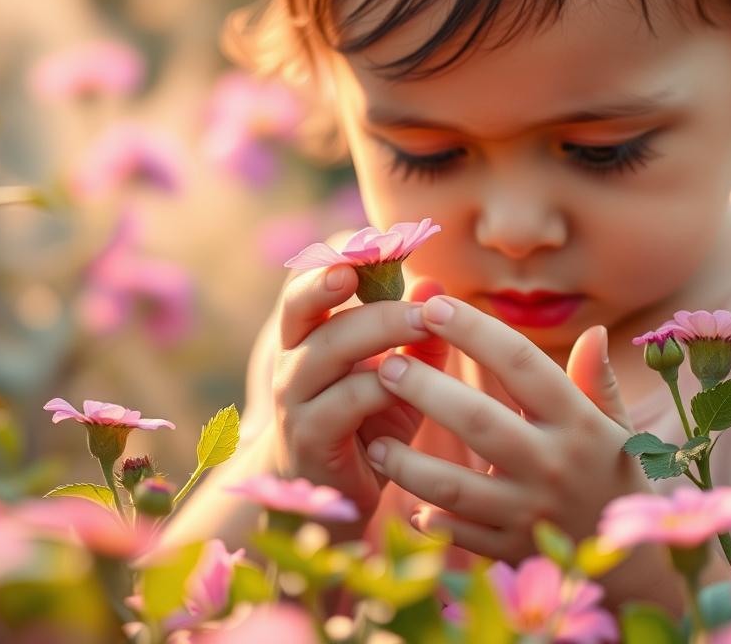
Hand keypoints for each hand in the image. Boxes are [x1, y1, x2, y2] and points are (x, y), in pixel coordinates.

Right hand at [252, 264, 448, 537]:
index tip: (383, 234)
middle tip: (384, 257)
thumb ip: (418, 334)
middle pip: (302, 302)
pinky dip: (381, 387)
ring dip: (379, 328)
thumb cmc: (370, 421)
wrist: (333, 496)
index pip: (309, 275)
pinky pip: (345, 401)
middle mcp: (294, 358)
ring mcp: (296, 398)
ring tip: (422, 319)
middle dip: (343, 275)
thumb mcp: (401, 373)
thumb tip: (436, 285)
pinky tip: (411, 382)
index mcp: (311, 333)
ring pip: (327, 348)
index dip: (340, 250)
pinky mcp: (311, 437)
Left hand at [363, 294, 647, 563]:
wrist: (633, 565)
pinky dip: (429, 522)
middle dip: (426, 390)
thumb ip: (596, 381)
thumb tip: (594, 331)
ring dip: (407, 463)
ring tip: (374, 439)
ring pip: (455, 486)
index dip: (475, 331)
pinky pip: (458, 536)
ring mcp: (530, 512)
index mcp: (579, 421)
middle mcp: (554, 464)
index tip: (435, 306)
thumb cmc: (615, 476)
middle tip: (385, 365)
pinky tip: (405, 505)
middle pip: (479, 420)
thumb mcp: (618, 427)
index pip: (522, 363)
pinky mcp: (512, 552)